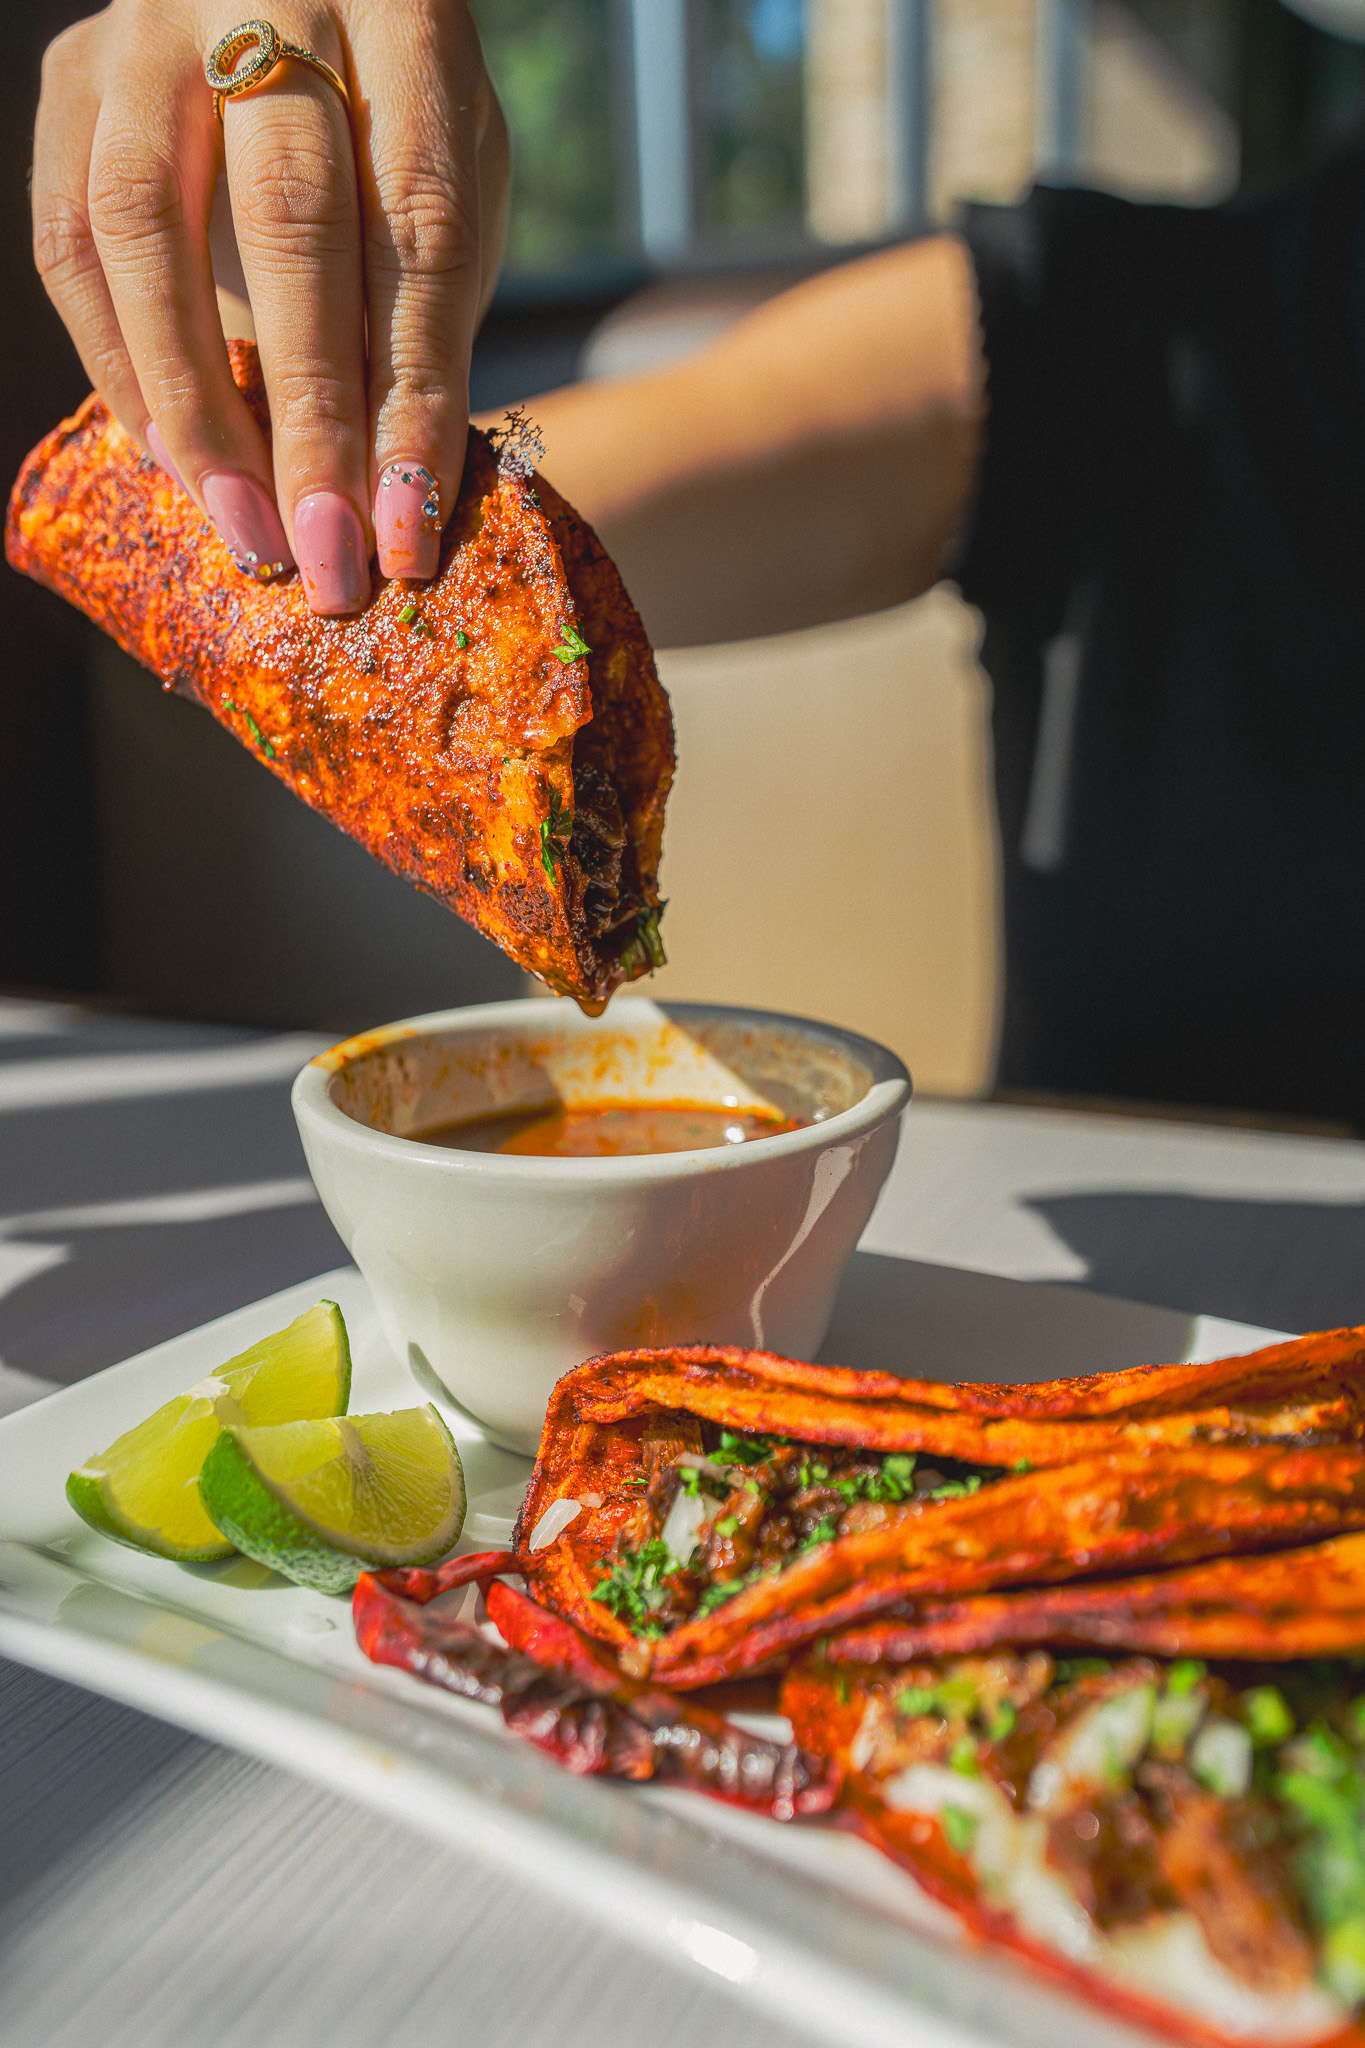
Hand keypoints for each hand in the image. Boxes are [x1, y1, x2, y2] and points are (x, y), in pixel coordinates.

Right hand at [32, 1, 507, 613]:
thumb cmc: (392, 117)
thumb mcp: (452, 180)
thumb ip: (424, 305)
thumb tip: (391, 495)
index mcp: (409, 19)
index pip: (419, 231)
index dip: (413, 401)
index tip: (408, 535)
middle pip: (287, 225)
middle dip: (307, 419)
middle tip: (324, 556)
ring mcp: (153, 28)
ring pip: (145, 229)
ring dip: (195, 406)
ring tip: (245, 527)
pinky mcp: (74, 74)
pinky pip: (70, 237)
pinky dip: (118, 362)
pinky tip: (170, 456)